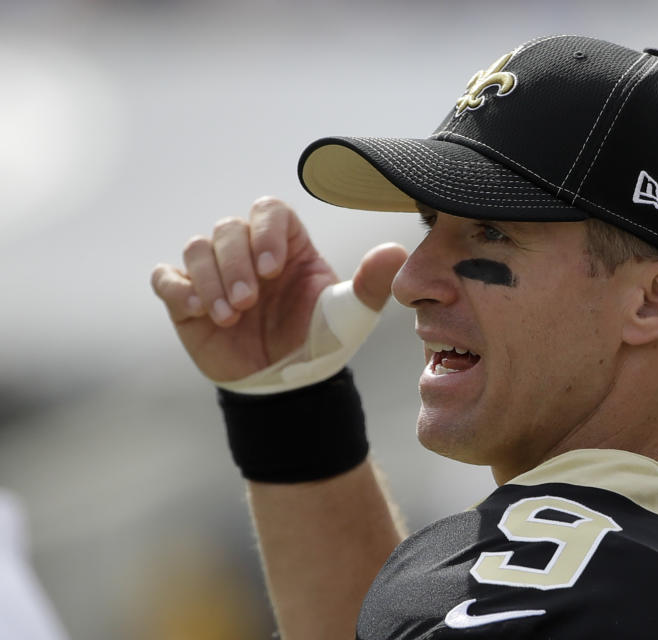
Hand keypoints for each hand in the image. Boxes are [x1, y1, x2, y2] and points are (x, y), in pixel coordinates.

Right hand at [151, 197, 407, 381]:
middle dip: (236, 263)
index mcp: (287, 244)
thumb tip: (396, 251)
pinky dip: (176, 287)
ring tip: (229, 314)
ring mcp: (215, 272)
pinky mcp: (186, 297)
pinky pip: (167, 277)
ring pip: (197, 248)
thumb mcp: (351, 314)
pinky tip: (196, 309)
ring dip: (210, 278)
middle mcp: (249, 250)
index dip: (266, 232)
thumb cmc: (321, 339)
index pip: (269, 210)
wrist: (289, 383)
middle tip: (249, 301)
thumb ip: (371, 282)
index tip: (273, 270)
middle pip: (230, 228)